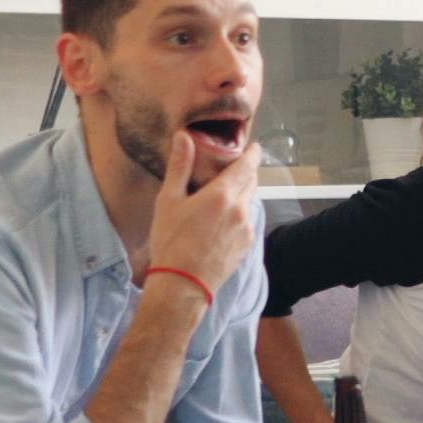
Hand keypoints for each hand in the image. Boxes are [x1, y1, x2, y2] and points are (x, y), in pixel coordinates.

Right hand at [143, 120, 261, 301]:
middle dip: (246, 172)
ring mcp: (246, 229)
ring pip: (249, 202)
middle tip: (236, 166)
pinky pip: (247, 221)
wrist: (182, 285)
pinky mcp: (246, 246)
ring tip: (226, 193)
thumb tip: (184, 136)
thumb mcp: (169, 200)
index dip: (252, 154)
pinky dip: (239, 213)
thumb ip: (180, 166)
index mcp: (222, 194)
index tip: (254, 147)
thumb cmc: (171, 241)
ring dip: (242, 193)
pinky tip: (224, 219)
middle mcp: (240, 209)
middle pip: (251, 182)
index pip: (247, 166)